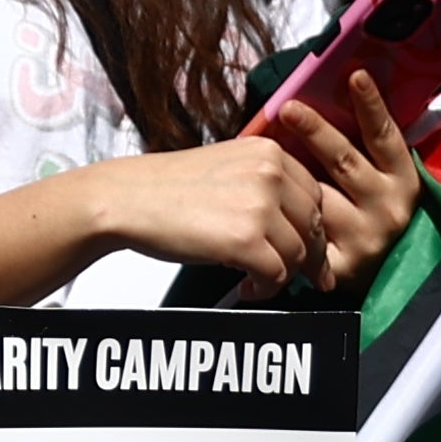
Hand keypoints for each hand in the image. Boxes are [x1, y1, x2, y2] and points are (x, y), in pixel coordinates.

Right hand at [84, 133, 363, 286]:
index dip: (314, 229)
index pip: (315, 196)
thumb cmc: (168, 189)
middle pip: (314, 226)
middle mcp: (271, 174)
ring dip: (281, 276)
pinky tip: (246, 288)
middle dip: (307, 257)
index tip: (310, 251)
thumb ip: (263, 186)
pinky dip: (265, 290)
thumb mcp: (227, 168)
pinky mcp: (245, 240)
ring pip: (298, 254)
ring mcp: (260, 207)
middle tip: (299, 279)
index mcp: (269, 152)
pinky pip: (276, 276)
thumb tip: (295, 225)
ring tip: (255, 281)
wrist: (125, 198)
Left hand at [257, 68, 425, 291]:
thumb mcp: (378, 179)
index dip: (370, 104)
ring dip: (289, 178)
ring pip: (319, 198)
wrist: (386, 275)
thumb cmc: (369, 213)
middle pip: (344, 161)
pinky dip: (282, 221)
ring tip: (260, 159)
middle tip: (288, 108)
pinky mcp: (340, 266)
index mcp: (401, 179)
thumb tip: (330, 97)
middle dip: (315, 131)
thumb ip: (360, 148)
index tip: (355, 75)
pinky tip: (260, 209)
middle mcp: (389, 208)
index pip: (384, 135)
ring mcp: (366, 238)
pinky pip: (303, 236)